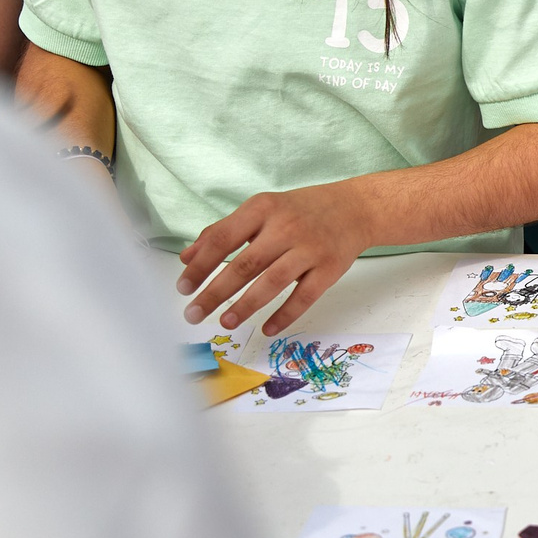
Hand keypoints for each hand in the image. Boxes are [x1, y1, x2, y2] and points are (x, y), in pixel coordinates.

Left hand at [177, 181, 377, 335]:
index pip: (222, 239)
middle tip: (193, 314)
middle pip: (244, 265)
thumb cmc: (301, 210)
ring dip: (245, 306)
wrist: (356, 208)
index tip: (182, 288)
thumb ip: (223, 231)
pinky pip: (304, 297)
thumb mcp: (261, 210)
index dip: (200, 266)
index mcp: (262, 208)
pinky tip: (267, 329)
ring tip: (225, 322)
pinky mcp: (329, 269)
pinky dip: (285, 315)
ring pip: (272, 282)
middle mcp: (285, 227)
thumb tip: (187, 258)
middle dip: (215, 293)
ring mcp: (310, 249)